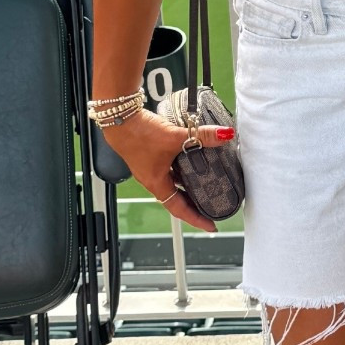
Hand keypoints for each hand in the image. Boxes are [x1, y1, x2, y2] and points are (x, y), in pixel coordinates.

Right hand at [100, 107, 225, 234]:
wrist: (119, 119)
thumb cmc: (138, 134)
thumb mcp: (176, 136)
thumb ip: (203, 136)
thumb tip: (224, 135)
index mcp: (157, 184)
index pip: (180, 210)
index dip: (196, 219)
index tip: (210, 226)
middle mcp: (154, 179)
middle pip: (177, 199)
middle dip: (195, 205)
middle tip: (212, 207)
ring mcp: (152, 168)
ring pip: (174, 184)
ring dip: (189, 186)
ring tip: (207, 186)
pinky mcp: (151, 156)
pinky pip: (170, 170)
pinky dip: (182, 169)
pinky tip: (192, 160)